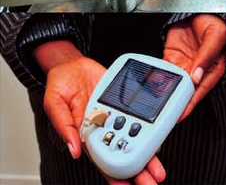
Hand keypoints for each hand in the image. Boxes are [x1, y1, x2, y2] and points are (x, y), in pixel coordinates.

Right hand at [43, 56, 164, 184]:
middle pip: (123, 154)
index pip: (102, 160)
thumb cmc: (61, 85)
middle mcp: (104, 128)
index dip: (113, 175)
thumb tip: (74, 150)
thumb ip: (64, 126)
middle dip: (138, 171)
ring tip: (158, 169)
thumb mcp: (55, 104)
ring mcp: (116, 116)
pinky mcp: (124, 103)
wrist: (74, 64)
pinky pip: (138, 117)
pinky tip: (157, 139)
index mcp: (86, 134)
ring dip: (146, 155)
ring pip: (134, 139)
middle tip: (153, 181)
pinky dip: (148, 128)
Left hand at [163, 14, 225, 119]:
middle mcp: (198, 70)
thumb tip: (197, 75)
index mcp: (212, 68)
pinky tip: (151, 84)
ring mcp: (185, 64)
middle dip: (174, 102)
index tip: (180, 114)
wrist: (200, 8)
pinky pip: (165, 70)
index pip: (200, 90)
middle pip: (185, 91)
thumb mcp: (215, 36)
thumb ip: (207, 56)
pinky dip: (158, 77)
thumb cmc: (215, 21)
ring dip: (164, 92)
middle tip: (162, 113)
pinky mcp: (173, 57)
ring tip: (153, 103)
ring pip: (173, 83)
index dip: (189, 104)